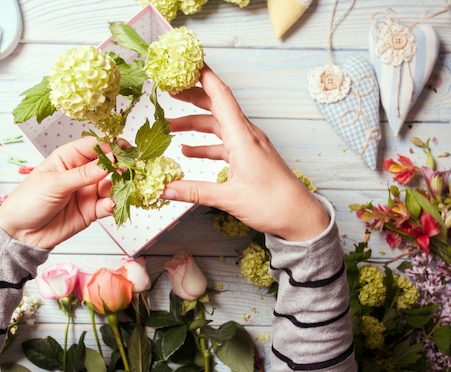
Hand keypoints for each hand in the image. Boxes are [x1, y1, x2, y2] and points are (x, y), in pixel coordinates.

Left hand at [0, 136, 114, 248]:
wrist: (20, 233)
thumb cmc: (28, 201)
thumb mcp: (54, 184)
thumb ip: (83, 174)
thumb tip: (108, 163)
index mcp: (68, 158)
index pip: (93, 146)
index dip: (109, 147)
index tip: (121, 151)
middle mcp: (81, 173)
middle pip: (107, 164)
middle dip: (120, 166)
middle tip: (127, 170)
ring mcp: (87, 192)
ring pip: (111, 185)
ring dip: (119, 186)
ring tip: (120, 189)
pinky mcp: (91, 211)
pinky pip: (108, 205)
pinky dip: (113, 204)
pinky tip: (110, 205)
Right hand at [161, 66, 328, 241]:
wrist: (300, 216)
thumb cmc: (273, 204)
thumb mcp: (229, 198)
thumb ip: (194, 191)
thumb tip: (165, 189)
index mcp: (243, 137)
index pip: (221, 96)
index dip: (203, 76)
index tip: (186, 63)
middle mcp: (246, 135)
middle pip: (216, 106)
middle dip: (191, 96)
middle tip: (168, 90)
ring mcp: (248, 145)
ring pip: (217, 125)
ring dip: (194, 123)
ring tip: (170, 125)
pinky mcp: (249, 157)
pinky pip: (223, 143)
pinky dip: (205, 144)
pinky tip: (188, 150)